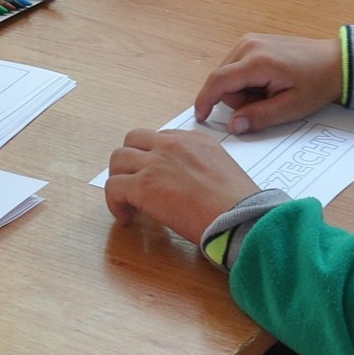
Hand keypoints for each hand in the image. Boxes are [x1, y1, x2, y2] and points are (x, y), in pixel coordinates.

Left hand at [104, 126, 256, 243]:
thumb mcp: (224, 171)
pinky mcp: (144, 185)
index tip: (155, 174)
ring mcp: (156, 163)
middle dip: (131, 159)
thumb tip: (190, 185)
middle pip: (134, 139)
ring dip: (119, 177)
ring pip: (118, 158)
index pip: (162, 137)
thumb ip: (203, 168)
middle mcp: (173, 145)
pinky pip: (114, 187)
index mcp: (196, 140)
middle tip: (134, 180)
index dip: (154, 156)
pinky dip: (114, 202)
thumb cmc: (240, 204)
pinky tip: (126, 216)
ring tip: (127, 198)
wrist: (240, 217)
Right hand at [194, 33, 340, 132]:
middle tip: (266, 103)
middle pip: (222, 80)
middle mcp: (248, 45)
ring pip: (227, 74)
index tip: (201, 118)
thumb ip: (260, 117)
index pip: (218, 81)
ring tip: (269, 91)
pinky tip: (267, 82)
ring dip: (242, 89)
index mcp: (257, 61)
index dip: (205, 101)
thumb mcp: (291, 108)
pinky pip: (236, 66)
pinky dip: (246, 79)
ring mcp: (250, 40)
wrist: (336, 61)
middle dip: (238, 99)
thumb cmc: (317, 83)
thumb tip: (234, 126)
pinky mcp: (253, 41)